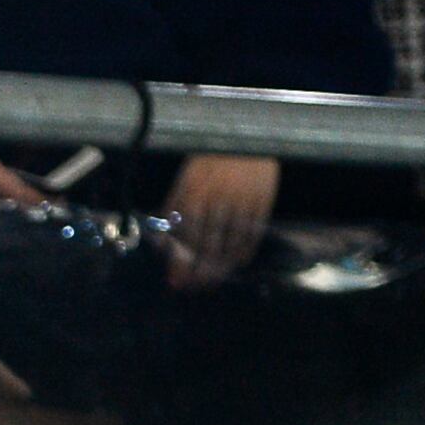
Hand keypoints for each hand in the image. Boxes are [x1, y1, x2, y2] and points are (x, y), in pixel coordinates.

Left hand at [160, 153, 277, 290]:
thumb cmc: (209, 160)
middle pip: (208, 243)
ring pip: (230, 241)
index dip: (181, 261)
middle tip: (194, 288)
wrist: (245, 137)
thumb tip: (162, 242)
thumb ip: (174, 207)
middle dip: (199, 270)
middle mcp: (217, 197)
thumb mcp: (186, 178)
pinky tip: (237, 263)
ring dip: (220, 266)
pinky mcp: (262, 198)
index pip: (185, 235)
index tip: (177, 280)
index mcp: (193, 191)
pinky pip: (253, 231)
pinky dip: (244, 250)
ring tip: (212, 281)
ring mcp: (241, 198)